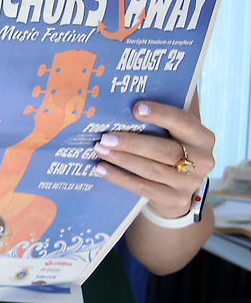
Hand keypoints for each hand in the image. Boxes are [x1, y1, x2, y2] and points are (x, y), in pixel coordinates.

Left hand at [93, 99, 213, 219]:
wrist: (177, 186)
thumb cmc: (168, 147)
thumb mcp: (171, 133)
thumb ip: (157, 120)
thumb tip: (123, 103)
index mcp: (203, 137)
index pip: (183, 122)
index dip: (161, 114)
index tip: (136, 109)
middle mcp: (203, 161)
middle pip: (165, 150)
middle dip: (132, 143)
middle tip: (105, 137)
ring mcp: (190, 183)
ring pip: (152, 170)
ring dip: (122, 159)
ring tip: (100, 149)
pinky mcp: (176, 200)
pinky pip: (144, 188)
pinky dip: (120, 178)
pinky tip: (102, 168)